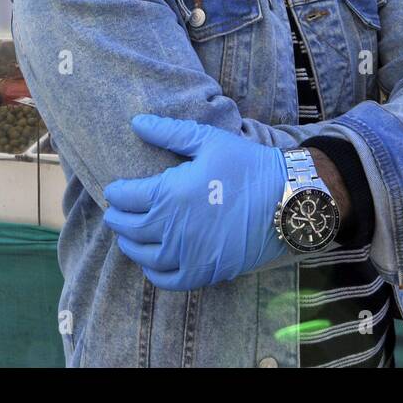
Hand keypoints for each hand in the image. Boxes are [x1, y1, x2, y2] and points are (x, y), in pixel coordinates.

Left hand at [103, 114, 288, 290]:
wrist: (288, 198)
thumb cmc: (248, 165)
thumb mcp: (208, 140)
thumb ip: (169, 132)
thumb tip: (136, 123)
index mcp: (169, 194)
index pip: (126, 197)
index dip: (117, 192)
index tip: (115, 189)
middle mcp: (172, 229)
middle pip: (129, 228)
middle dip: (118, 218)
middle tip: (117, 212)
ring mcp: (188, 254)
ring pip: (144, 255)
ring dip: (131, 244)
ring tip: (129, 235)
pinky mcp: (205, 272)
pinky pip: (168, 280)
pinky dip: (153, 272)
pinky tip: (152, 261)